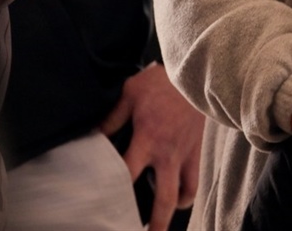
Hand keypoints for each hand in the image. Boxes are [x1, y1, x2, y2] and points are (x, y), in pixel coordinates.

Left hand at [99, 63, 204, 230]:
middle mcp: (168, 153)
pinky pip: (195, 179)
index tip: (101, 203)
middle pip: (164, 198)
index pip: (127, 173)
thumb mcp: (130, 94)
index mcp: (148, 139)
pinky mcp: (197, 150)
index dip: (113, 190)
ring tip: (163, 222)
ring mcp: (185, 154)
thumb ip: (112, 118)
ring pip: (184, 193)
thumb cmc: (161, 82)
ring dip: (174, 211)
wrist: (195, 74)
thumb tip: (94, 136)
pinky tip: (180, 197)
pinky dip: (188, 192)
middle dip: (155, 221)